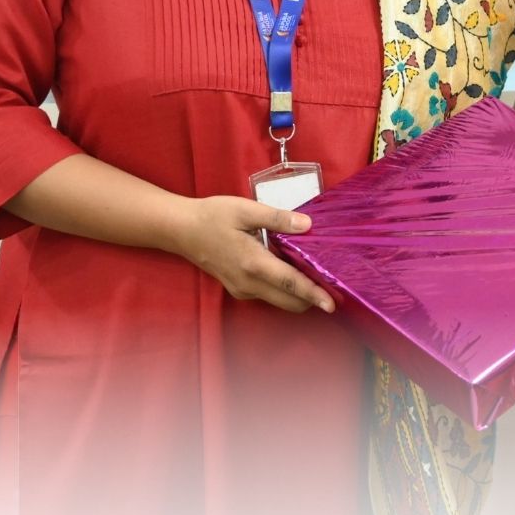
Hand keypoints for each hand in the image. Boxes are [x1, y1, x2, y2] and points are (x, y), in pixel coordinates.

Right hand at [163, 195, 334, 314]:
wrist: (182, 230)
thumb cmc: (213, 216)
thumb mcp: (245, 209)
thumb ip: (278, 218)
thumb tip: (307, 225)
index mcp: (253, 263)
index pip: (290, 283)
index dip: (313, 294)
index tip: (332, 304)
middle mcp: (248, 283)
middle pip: (288, 301)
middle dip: (311, 298)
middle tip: (332, 284)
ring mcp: (242, 289)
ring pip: (278, 300)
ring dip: (298, 294)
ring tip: (315, 274)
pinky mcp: (238, 289)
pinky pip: (268, 294)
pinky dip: (283, 289)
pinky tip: (289, 269)